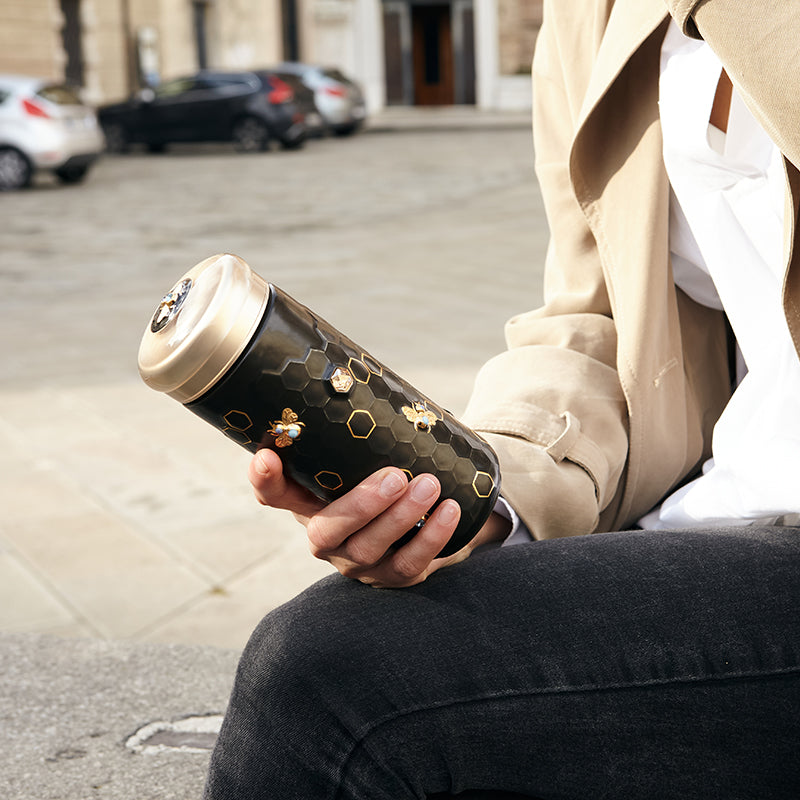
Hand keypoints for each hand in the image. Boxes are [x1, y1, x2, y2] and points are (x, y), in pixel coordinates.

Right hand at [248, 448, 509, 587]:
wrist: (430, 516)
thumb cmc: (389, 472)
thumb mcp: (367, 456)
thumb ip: (361, 431)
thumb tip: (367, 376)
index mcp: (309, 502)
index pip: (275, 495)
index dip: (265, 480)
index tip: (267, 456)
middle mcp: (327, 537)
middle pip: (326, 532)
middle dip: (360, 506)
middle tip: (395, 477)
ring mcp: (357, 562)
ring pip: (368, 550)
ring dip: (401, 518)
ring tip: (430, 485)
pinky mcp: (392, 577)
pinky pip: (408, 565)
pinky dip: (431, 538)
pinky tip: (449, 510)